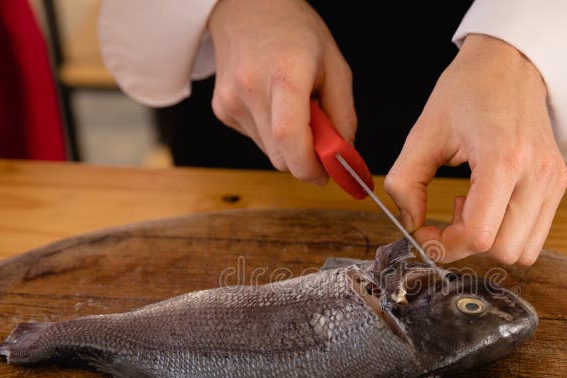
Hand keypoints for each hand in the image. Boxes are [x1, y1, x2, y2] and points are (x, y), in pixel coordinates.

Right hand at [207, 0, 355, 182]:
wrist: (247, 9)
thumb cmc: (296, 34)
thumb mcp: (336, 66)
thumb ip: (343, 116)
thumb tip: (345, 158)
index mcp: (284, 73)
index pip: (290, 136)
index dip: (310, 166)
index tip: (328, 173)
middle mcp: (250, 89)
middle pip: (281, 156)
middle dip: (306, 159)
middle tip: (323, 139)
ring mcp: (230, 101)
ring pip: (270, 153)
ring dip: (289, 145)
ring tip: (295, 109)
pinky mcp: (221, 110)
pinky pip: (257, 140)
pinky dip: (272, 134)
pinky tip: (273, 104)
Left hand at [384, 34, 566, 264]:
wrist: (510, 63)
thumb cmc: (469, 90)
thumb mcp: (424, 132)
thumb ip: (405, 183)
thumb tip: (409, 224)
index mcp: (503, 159)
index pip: (479, 236)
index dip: (445, 247)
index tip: (425, 233)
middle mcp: (537, 175)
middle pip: (504, 251)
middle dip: (467, 245)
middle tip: (448, 216)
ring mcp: (553, 181)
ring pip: (524, 251)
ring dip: (490, 242)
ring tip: (470, 208)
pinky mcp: (558, 184)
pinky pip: (535, 234)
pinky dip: (507, 232)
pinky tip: (488, 202)